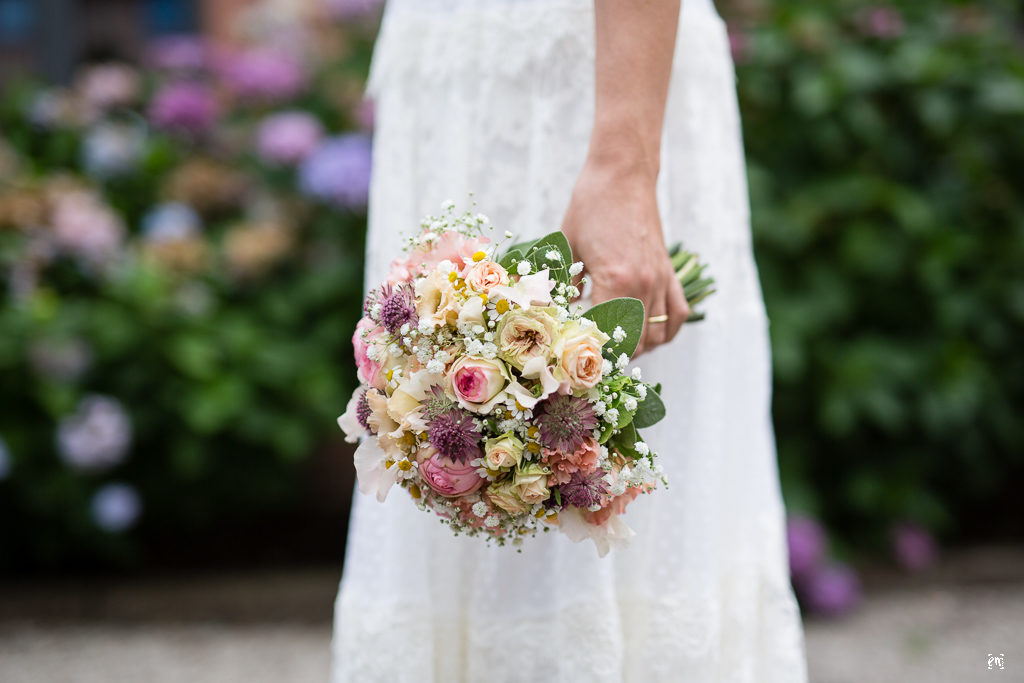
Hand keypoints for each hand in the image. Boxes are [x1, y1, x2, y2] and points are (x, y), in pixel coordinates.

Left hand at [561, 157, 688, 355]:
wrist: (623, 173)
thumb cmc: (590, 206)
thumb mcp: (567, 246)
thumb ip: (561, 284)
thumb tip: (550, 313)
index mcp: (616, 279)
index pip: (608, 334)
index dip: (592, 352)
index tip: (575, 359)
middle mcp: (645, 283)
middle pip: (636, 343)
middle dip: (613, 356)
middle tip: (591, 358)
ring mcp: (661, 279)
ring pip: (658, 334)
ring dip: (637, 347)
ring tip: (615, 347)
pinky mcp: (669, 272)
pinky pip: (677, 314)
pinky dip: (666, 330)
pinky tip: (647, 332)